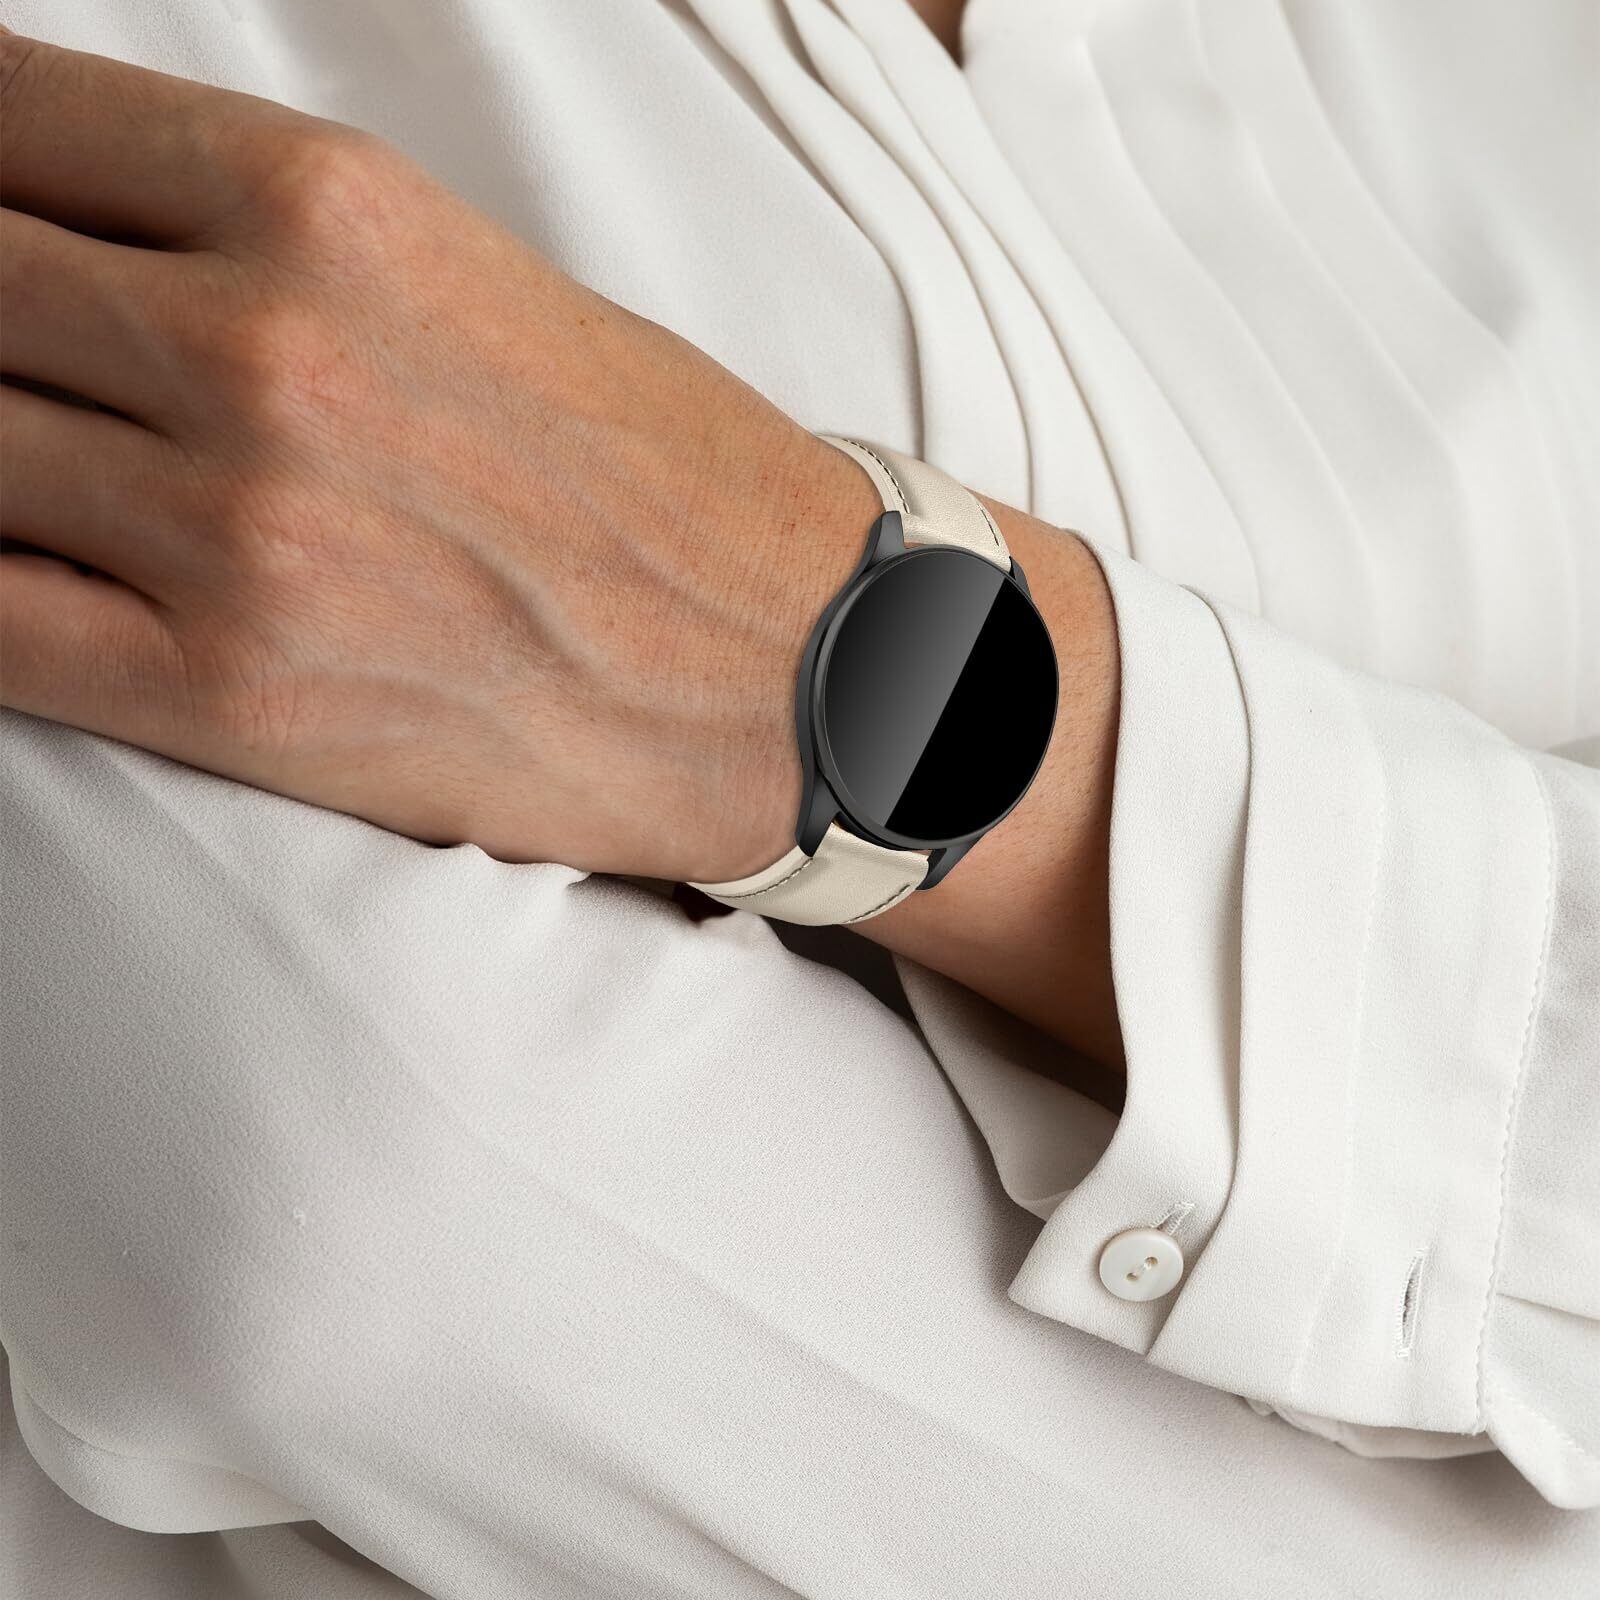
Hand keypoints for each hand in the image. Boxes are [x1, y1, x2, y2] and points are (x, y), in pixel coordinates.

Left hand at [0, 31, 875, 882]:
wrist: (793, 666)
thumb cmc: (657, 478)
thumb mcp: (464, 284)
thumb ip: (249, 249)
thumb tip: (71, 251)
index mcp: (326, 206)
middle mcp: (262, 349)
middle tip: (25, 372)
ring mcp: (237, 529)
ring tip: (45, 471)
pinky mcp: (231, 693)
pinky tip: (28, 571)